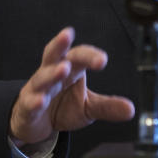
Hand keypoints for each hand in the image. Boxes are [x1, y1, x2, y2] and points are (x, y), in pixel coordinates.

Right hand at [9, 27, 134, 146]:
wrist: (36, 123)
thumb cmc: (62, 106)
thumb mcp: (88, 107)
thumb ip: (107, 106)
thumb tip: (130, 110)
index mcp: (71, 69)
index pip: (80, 56)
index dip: (90, 55)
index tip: (103, 60)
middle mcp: (52, 73)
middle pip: (55, 54)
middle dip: (61, 44)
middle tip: (68, 34)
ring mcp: (38, 88)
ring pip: (42, 76)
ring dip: (51, 72)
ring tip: (63, 70)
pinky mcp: (27, 106)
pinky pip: (29, 101)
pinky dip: (34, 100)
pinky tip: (40, 101)